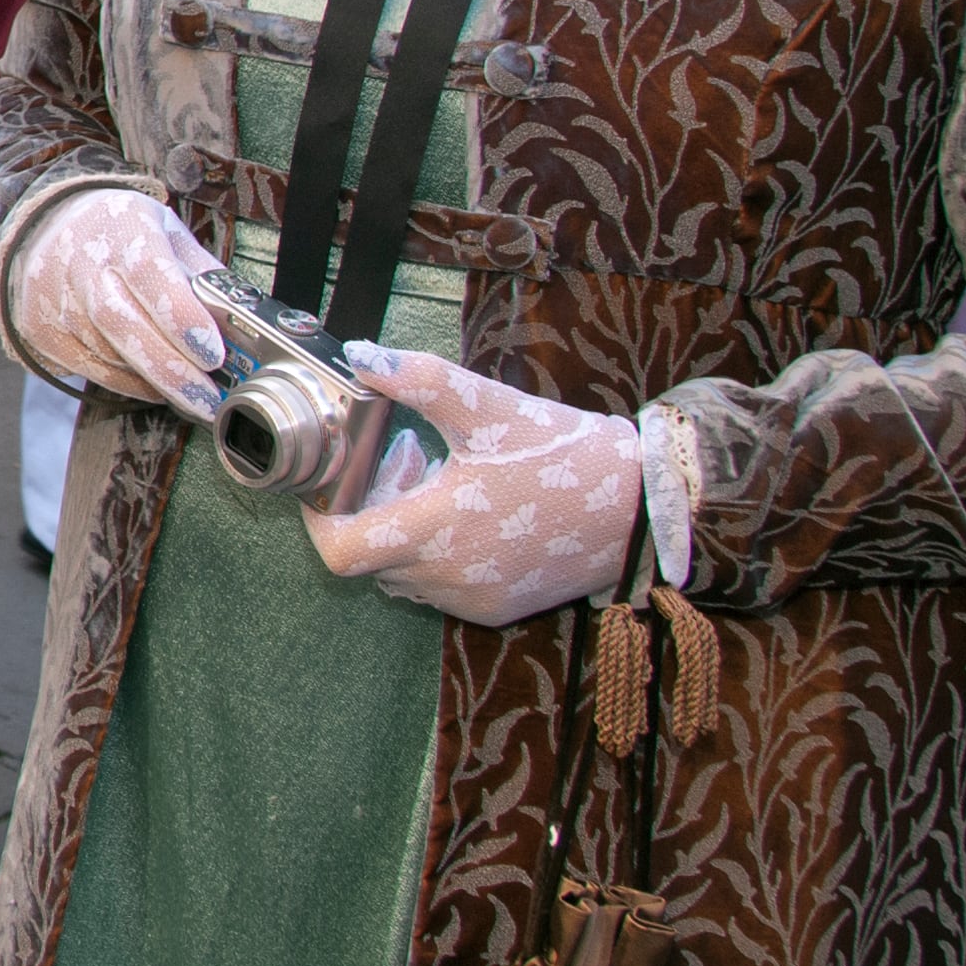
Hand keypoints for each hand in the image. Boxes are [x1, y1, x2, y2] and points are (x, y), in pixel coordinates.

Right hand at [0, 186, 225, 413]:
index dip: (181, 316)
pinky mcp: (38, 329)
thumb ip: (202, 276)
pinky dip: (125, 381)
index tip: (214, 355)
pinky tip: (150, 382)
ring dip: (152, 380)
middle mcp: (80, 260)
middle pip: (121, 323)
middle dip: (171, 370)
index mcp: (123, 225)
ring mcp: (52, 296)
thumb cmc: (124, 233)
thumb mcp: (169, 233)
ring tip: (188, 391)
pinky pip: (88, 369)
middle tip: (209, 401)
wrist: (46, 224)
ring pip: (105, 353)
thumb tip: (242, 327)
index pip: (148, 273)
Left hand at [307, 343, 639, 625]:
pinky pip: (442, 588)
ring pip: (404, 574)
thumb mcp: (489, 406)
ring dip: (403, 531)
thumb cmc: (565, 455)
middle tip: (400, 462)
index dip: (321, 521)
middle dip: (369, 510)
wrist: (643, 506)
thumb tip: (364, 357)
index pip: (342, 552)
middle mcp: (449, 576)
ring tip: (438, 479)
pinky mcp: (499, 608)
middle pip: (370, 558)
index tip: (331, 485)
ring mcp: (473, 598)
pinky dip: (437, 554)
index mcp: (437, 530)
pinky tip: (470, 510)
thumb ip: (420, 380)